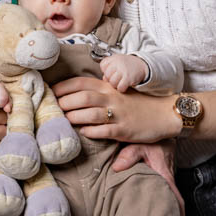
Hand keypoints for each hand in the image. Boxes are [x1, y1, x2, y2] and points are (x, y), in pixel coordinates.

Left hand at [53, 76, 180, 143]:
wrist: (164, 112)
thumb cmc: (138, 103)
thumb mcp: (118, 91)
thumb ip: (100, 91)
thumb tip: (77, 93)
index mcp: (109, 87)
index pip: (81, 82)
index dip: (63, 87)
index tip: (50, 92)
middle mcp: (112, 98)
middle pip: (82, 97)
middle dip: (64, 102)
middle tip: (52, 109)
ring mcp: (118, 114)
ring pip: (90, 114)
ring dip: (74, 117)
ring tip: (64, 121)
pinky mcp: (125, 129)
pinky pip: (104, 131)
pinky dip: (90, 132)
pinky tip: (82, 132)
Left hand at [100, 53, 147, 91]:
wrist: (142, 65)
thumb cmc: (128, 64)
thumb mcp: (118, 62)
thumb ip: (109, 69)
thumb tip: (104, 79)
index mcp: (114, 58)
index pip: (103, 65)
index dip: (106, 71)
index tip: (112, 72)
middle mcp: (118, 63)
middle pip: (107, 75)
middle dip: (110, 79)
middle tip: (116, 78)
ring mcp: (123, 70)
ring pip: (112, 82)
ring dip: (115, 85)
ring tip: (120, 82)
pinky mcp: (128, 78)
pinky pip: (120, 87)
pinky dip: (121, 88)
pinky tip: (124, 85)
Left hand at [112, 140, 185, 215]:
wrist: (158, 130)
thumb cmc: (151, 141)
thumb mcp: (140, 145)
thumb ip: (129, 155)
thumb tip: (117, 168)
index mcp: (164, 177)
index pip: (176, 198)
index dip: (179, 213)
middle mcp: (166, 181)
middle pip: (172, 204)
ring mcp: (163, 180)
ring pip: (166, 199)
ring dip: (164, 211)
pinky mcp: (158, 178)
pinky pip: (160, 193)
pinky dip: (158, 202)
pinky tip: (149, 211)